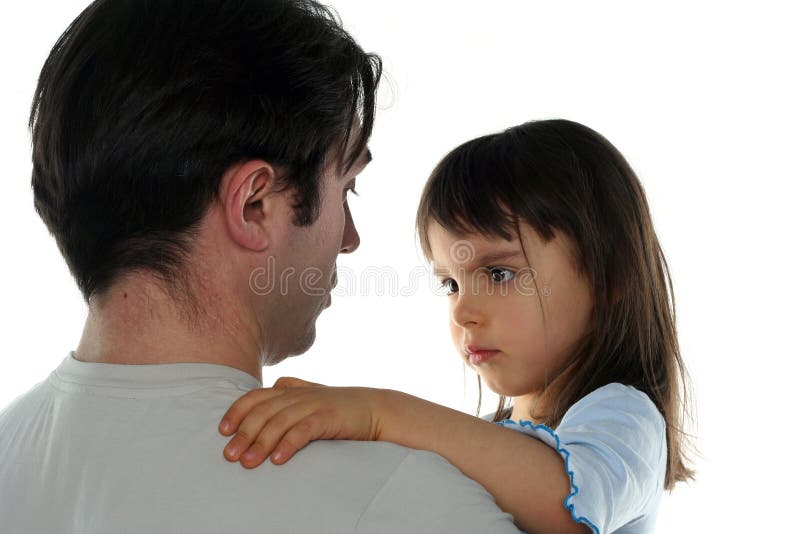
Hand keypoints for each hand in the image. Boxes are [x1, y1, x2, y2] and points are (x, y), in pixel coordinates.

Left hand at [218, 377, 384, 467]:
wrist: (375, 409)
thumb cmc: (341, 406)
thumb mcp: (314, 394)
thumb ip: (294, 388)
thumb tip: (274, 385)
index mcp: (291, 390)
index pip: (255, 397)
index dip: (237, 412)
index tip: (223, 431)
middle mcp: (299, 395)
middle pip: (263, 412)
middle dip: (244, 434)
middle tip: (230, 455)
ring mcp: (314, 404)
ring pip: (279, 422)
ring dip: (261, 443)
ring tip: (249, 462)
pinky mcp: (328, 417)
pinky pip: (303, 430)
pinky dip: (288, 444)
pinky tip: (278, 460)